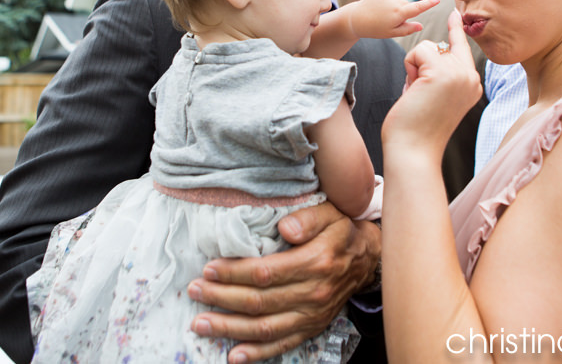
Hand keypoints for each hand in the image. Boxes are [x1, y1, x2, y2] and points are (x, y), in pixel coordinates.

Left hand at [188, 201, 380, 362]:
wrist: (368, 258)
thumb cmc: (341, 231)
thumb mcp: (330, 213)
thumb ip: (307, 218)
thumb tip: (285, 229)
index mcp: (316, 262)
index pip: (266, 273)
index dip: (234, 273)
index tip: (209, 269)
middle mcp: (313, 294)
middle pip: (259, 301)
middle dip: (221, 298)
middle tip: (194, 291)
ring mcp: (312, 315)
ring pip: (265, 327)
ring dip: (229, 327)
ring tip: (200, 323)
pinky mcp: (311, 328)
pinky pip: (282, 344)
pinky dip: (257, 353)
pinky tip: (234, 356)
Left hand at [346, 0, 438, 39]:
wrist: (356, 18)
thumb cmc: (375, 29)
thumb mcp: (392, 33)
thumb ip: (407, 29)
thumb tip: (420, 26)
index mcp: (398, 13)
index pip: (417, 8)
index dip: (429, 4)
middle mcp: (394, 1)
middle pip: (407, 5)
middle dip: (404, 12)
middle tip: (390, 21)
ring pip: (399, 0)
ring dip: (395, 6)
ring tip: (382, 14)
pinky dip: (388, 1)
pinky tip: (378, 7)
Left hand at [383, 10, 482, 160]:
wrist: (414, 151)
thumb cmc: (416, 129)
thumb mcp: (435, 97)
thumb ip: (438, 76)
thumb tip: (428, 52)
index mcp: (472, 84)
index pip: (462, 48)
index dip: (456, 29)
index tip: (455, 12)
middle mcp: (471, 77)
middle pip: (440, 47)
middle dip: (421, 65)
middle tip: (419, 94)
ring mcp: (459, 73)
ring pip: (428, 47)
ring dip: (414, 68)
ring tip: (417, 95)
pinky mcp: (443, 72)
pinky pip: (419, 51)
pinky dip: (409, 69)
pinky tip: (414, 90)